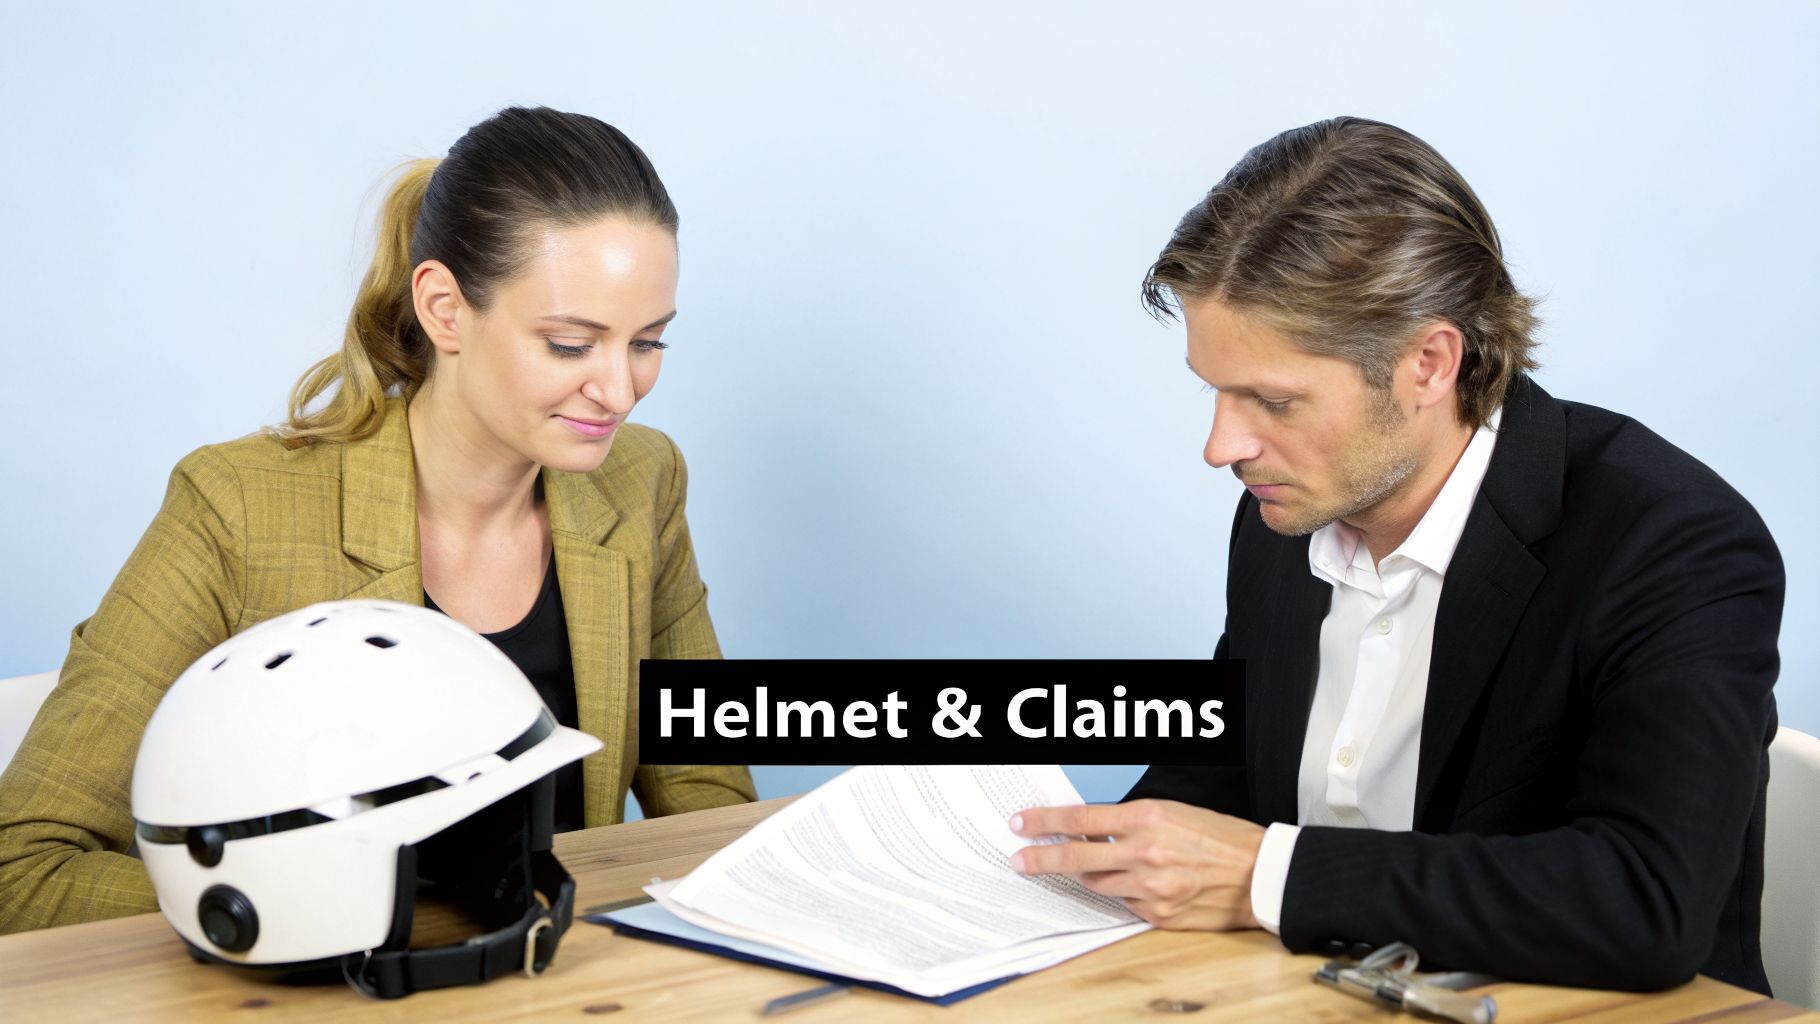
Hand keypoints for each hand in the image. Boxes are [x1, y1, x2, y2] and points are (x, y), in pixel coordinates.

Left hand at [1009, 800, 1265, 930]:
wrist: (1260, 874)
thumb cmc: (1220, 837)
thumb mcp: (1173, 811)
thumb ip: (1129, 820)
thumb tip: (1089, 827)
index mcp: (1147, 818)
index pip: (1080, 819)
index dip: (1045, 821)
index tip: (1021, 823)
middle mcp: (1145, 853)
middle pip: (1076, 856)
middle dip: (1040, 858)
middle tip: (1017, 859)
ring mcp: (1151, 888)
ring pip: (1098, 883)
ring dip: (1090, 874)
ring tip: (1099, 866)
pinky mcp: (1158, 914)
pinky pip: (1125, 904)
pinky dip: (1124, 893)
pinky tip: (1140, 884)